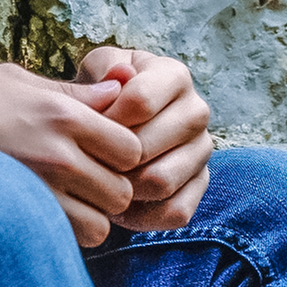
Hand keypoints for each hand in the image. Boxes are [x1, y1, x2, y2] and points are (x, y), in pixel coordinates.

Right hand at [0, 63, 143, 244]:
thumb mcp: (17, 80)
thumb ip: (74, 91)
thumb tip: (120, 85)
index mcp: (62, 114)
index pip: (130, 147)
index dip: (123, 154)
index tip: (104, 154)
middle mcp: (57, 154)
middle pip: (121, 190)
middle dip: (111, 190)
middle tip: (88, 184)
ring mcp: (37, 191)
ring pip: (100, 224)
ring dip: (91, 218)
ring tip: (68, 204)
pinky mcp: (16, 218)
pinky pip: (66, 242)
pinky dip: (64, 236)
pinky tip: (45, 218)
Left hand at [76, 46, 212, 230]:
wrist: (122, 120)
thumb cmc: (107, 92)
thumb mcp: (99, 68)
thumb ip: (104, 69)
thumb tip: (120, 76)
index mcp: (174, 76)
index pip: (139, 101)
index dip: (104, 121)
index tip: (83, 130)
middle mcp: (196, 111)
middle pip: (147, 147)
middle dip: (110, 161)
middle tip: (86, 165)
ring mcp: (202, 150)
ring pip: (161, 182)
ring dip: (123, 191)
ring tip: (101, 184)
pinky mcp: (202, 184)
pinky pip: (176, 212)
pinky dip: (144, 218)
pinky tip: (121, 208)